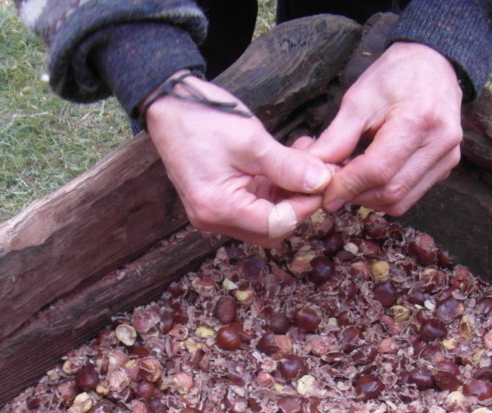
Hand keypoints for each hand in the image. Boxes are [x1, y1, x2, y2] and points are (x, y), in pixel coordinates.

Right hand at [144, 74, 333, 245]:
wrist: (169, 104)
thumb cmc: (203, 118)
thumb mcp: (251, 141)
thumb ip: (288, 166)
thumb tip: (322, 182)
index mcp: (218, 208)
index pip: (275, 225)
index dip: (305, 206)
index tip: (323, 180)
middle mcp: (214, 219)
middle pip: (271, 229)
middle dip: (298, 203)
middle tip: (317, 172)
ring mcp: (215, 212)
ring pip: (266, 217)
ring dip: (289, 193)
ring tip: (305, 160)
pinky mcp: (219, 200)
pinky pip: (255, 204)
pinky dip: (275, 187)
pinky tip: (288, 162)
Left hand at [305, 42, 463, 214]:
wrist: (433, 64)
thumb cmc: (396, 75)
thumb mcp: (359, 99)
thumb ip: (336, 138)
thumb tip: (315, 172)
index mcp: (419, 119)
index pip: (378, 170)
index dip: (348, 186)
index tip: (326, 193)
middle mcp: (440, 143)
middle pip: (390, 191)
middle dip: (356, 195)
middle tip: (334, 185)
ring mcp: (447, 157)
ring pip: (401, 201)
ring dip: (369, 198)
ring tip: (351, 179)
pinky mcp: (446, 167)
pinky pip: (410, 195)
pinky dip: (385, 193)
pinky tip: (371, 177)